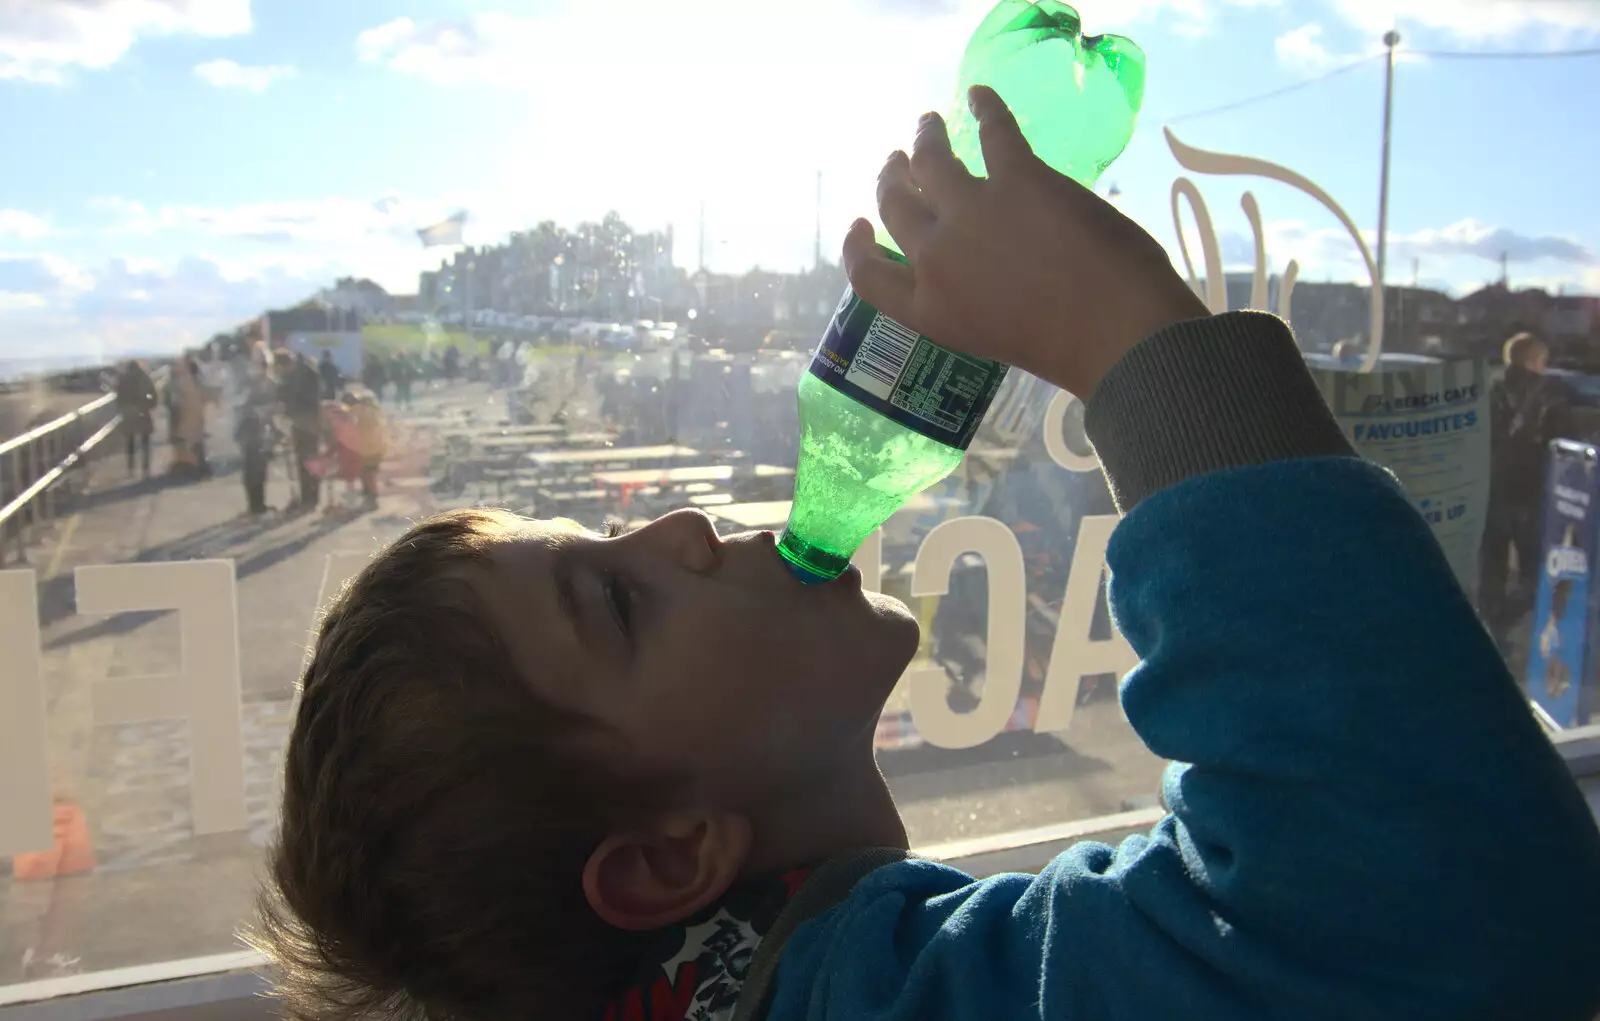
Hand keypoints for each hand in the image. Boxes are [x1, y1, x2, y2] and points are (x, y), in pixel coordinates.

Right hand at [843, 85, 1208, 398]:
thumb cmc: (1069, 351)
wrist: (1114, 332)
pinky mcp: (1016, 178)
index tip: (857, 225)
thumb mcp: (994, 340)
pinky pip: (993, 129)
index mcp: (930, 310)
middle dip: (891, 179)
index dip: (856, 246)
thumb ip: (974, 303)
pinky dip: (985, 105)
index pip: (868, 277)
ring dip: (925, 137)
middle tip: (898, 162)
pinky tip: (980, 93)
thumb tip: (990, 271)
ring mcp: (971, 212)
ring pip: (929, 161)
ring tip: (928, 123)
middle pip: (894, 207)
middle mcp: (936, 258)